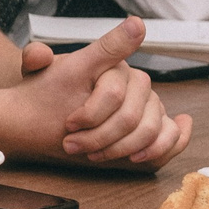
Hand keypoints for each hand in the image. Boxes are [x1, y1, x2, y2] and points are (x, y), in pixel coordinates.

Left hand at [1, 16, 190, 166]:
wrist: (48, 113)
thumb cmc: (46, 92)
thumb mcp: (37, 72)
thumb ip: (35, 57)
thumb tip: (40, 51)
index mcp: (113, 65)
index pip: (112, 94)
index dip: (91, 114)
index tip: (69, 124)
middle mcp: (137, 82)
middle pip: (129, 117)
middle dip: (99, 137)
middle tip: (71, 145)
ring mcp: (151, 103)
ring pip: (149, 129)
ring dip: (119, 149)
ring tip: (94, 155)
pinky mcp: (157, 124)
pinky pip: (172, 135)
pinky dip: (160, 148)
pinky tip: (140, 157)